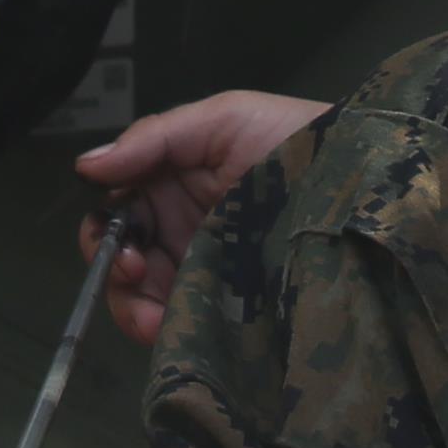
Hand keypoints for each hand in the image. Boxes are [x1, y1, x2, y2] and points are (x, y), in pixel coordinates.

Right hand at [73, 91, 324, 341]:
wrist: (361, 180)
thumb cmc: (295, 139)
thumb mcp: (224, 119)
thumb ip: (154, 139)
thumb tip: (85, 166)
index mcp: (175, 184)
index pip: (119, 211)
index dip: (105, 226)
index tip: (114, 236)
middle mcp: (184, 229)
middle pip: (124, 257)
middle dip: (114, 267)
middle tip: (132, 269)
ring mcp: (207, 270)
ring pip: (145, 295)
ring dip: (131, 304)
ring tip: (148, 311)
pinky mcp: (232, 307)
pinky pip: (182, 322)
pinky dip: (160, 328)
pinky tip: (163, 327)